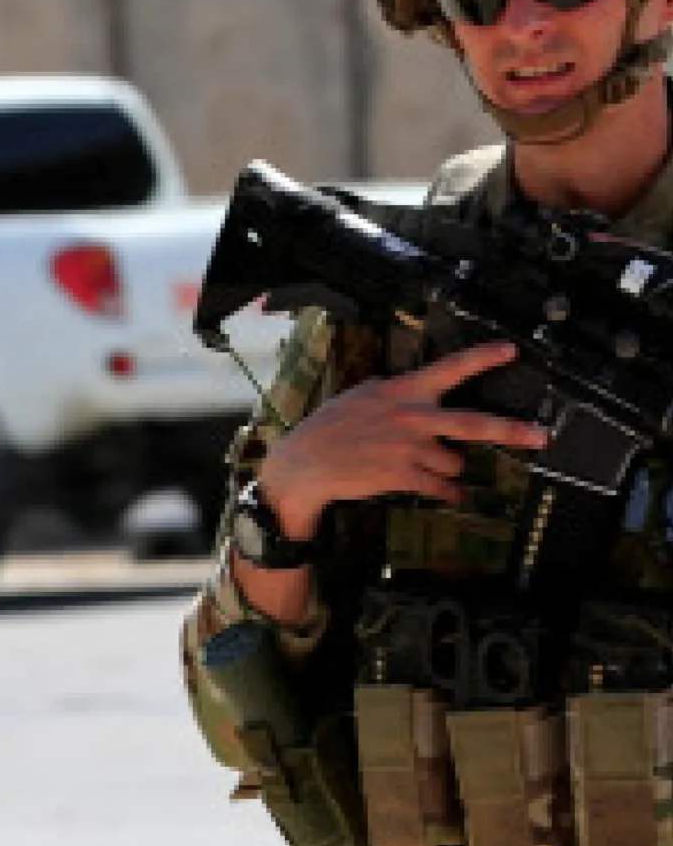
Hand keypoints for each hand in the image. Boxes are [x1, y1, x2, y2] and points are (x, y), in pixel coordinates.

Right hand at [259, 341, 548, 535]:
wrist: (303, 465)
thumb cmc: (327, 430)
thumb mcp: (359, 396)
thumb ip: (391, 391)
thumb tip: (412, 386)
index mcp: (402, 392)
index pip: (449, 369)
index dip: (483, 358)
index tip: (511, 350)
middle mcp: (412, 417)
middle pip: (474, 423)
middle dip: (512, 431)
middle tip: (541, 437)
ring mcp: (409, 448)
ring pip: (454, 462)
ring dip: (447, 468)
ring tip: (429, 469)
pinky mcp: (403, 475)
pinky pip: (441, 487)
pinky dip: (447, 493)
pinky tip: (447, 495)